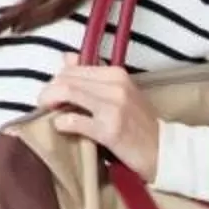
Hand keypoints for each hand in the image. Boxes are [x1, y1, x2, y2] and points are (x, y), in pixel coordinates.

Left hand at [39, 62, 160, 179]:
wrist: (165, 151)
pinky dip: (61, 123)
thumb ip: (94, 76)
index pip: (73, 68)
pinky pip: (75, 120)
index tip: (51, 93)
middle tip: (44, 105)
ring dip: (50, 103)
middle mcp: (115, 86)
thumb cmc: (140, 124)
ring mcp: (113, 108)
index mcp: (116, 74)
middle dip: (48, 91)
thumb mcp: (121, 92)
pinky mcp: (109, 130)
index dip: (56, 80)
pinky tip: (60, 127)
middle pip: (66, 79)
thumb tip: (67, 57)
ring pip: (67, 93)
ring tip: (47, 113)